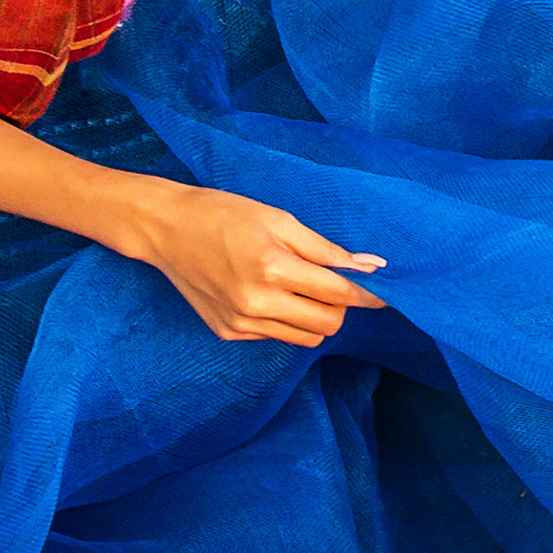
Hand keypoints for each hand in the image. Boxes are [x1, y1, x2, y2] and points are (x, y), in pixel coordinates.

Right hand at [129, 185, 388, 345]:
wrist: (166, 229)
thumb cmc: (224, 214)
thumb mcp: (279, 220)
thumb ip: (325, 249)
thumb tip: (370, 266)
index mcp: (272, 268)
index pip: (338, 294)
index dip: (367, 295)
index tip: (385, 293)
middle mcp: (257, 303)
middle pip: (327, 324)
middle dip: (341, 307)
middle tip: (334, 283)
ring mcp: (241, 323)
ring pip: (305, 337)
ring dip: (316, 316)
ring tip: (302, 288)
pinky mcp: (229, 333)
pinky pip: (276, 336)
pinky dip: (286, 319)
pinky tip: (270, 294)